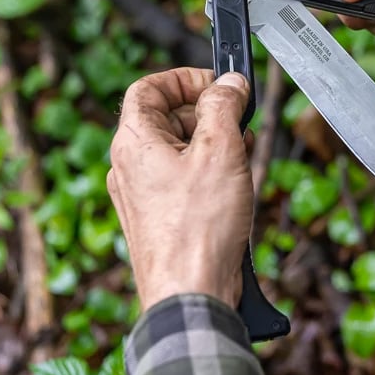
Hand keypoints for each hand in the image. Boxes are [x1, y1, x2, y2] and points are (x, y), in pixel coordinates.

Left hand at [107, 68, 252, 310]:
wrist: (191, 295)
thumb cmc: (199, 227)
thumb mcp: (221, 150)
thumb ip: (224, 106)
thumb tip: (229, 84)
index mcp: (134, 143)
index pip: (149, 88)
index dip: (185, 78)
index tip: (218, 85)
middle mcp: (130, 167)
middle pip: (167, 118)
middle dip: (209, 113)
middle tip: (241, 122)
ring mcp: (143, 196)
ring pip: (179, 151)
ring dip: (215, 145)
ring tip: (244, 158)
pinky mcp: (160, 220)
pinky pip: (183, 181)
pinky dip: (211, 174)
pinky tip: (236, 188)